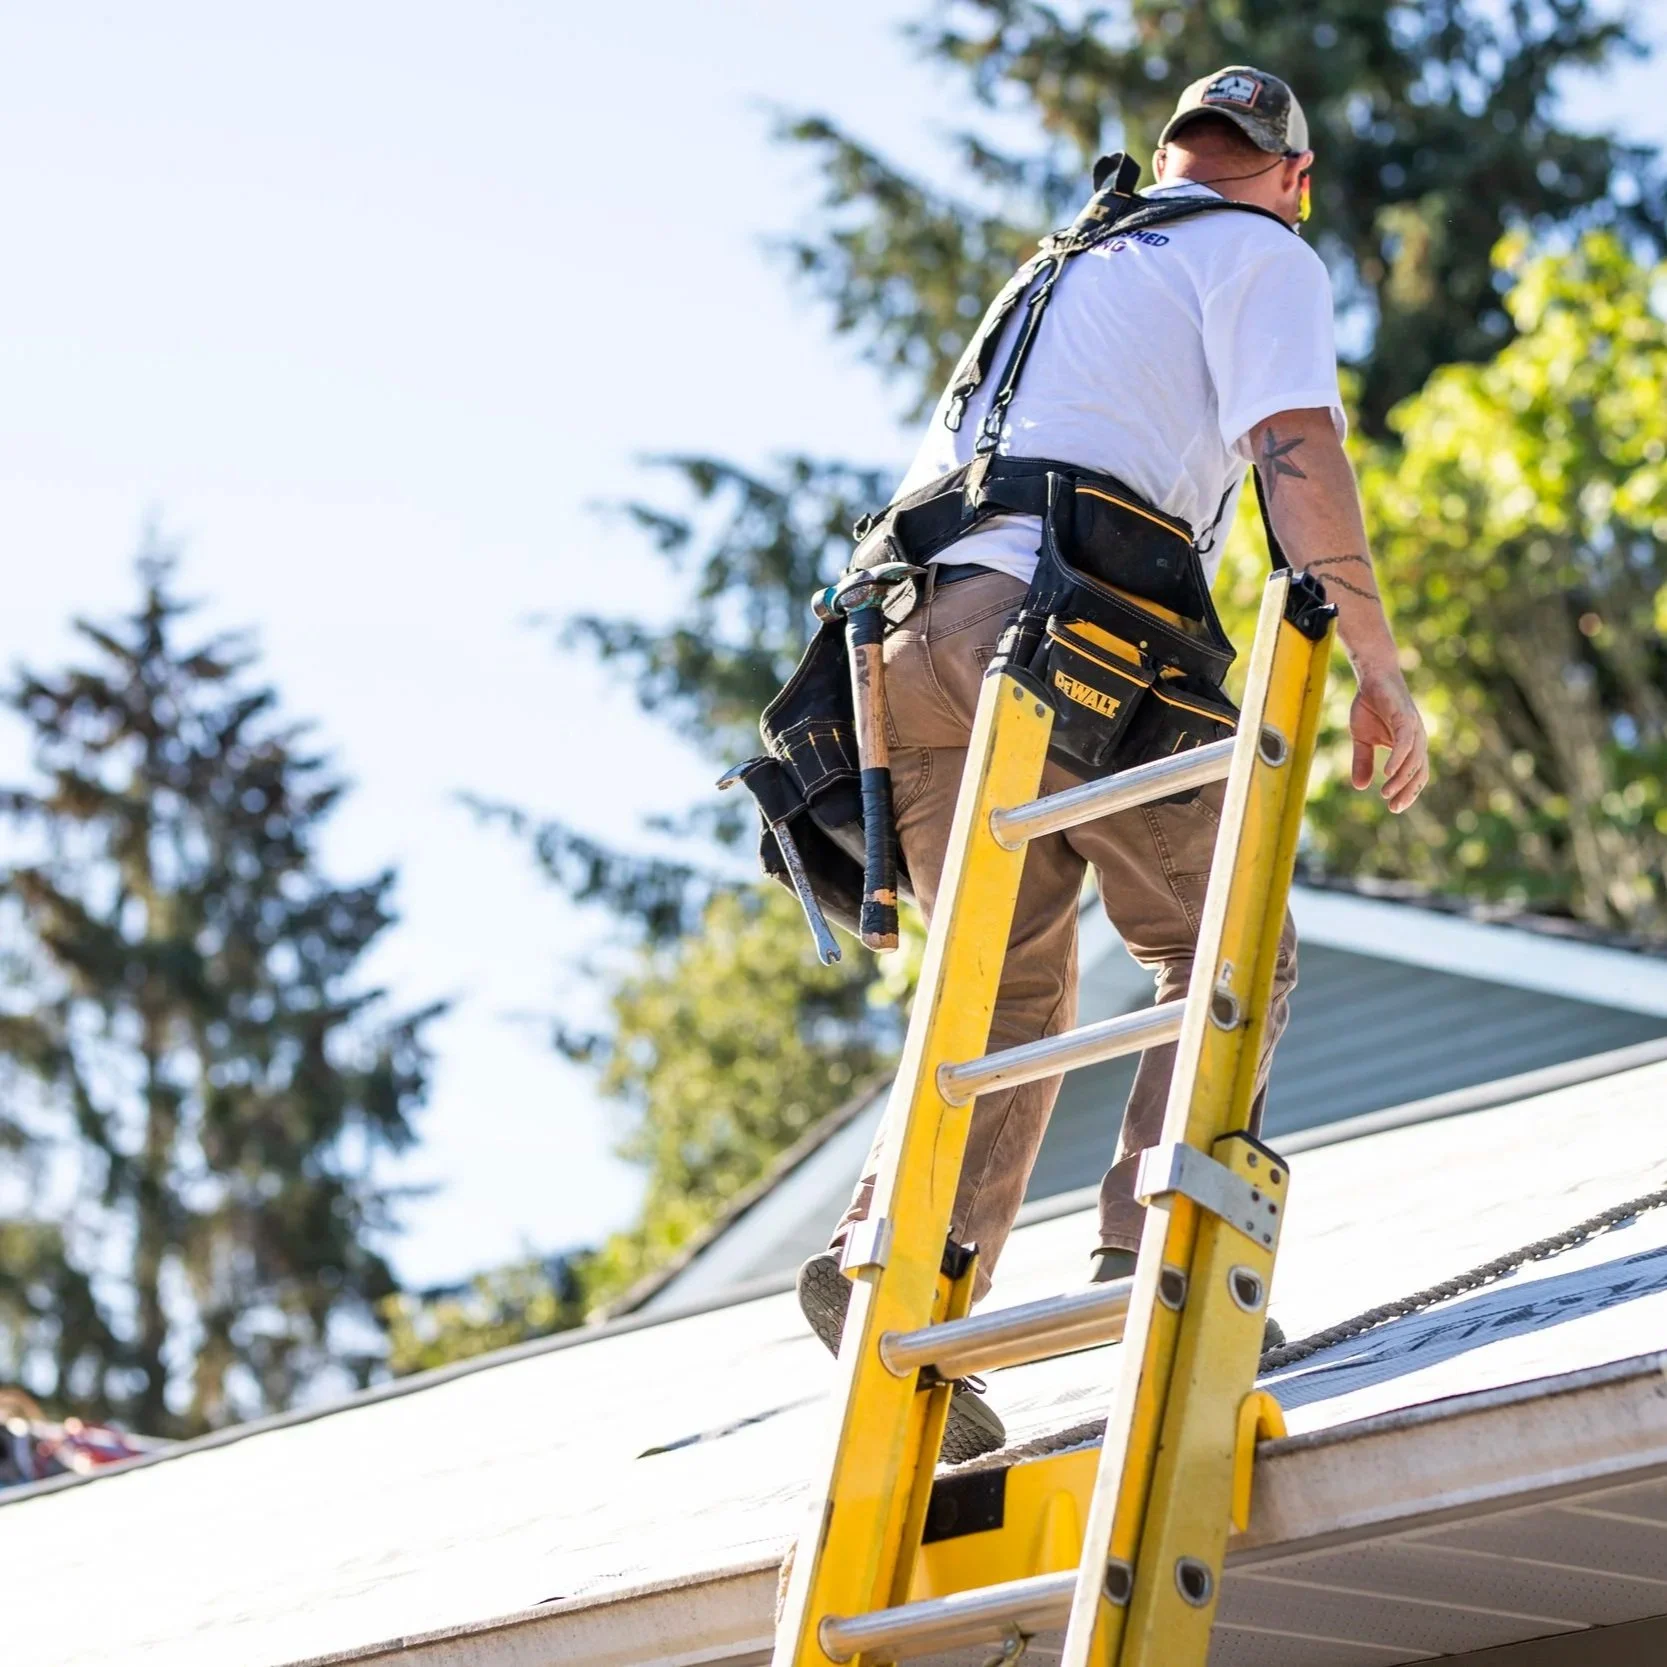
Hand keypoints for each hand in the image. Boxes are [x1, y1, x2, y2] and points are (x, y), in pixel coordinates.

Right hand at [1350, 665, 1427, 812]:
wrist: (1372, 677)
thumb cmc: (1371, 706)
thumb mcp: (1362, 739)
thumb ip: (1363, 761)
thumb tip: (1360, 787)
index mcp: (1410, 746)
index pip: (1416, 774)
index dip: (1408, 792)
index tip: (1393, 808)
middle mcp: (1417, 739)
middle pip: (1419, 772)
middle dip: (1407, 791)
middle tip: (1393, 807)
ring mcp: (1413, 729)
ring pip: (1413, 761)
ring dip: (1401, 779)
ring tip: (1386, 793)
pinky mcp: (1405, 718)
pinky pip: (1405, 744)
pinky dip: (1398, 760)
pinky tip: (1387, 773)